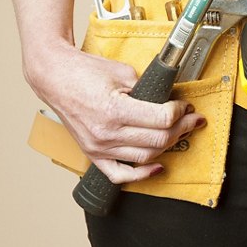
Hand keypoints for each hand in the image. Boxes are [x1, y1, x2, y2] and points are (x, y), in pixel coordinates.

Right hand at [26, 43, 205, 183]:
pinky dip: (141, 174)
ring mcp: (99, 147)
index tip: (186, 107)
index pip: (162, 119)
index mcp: (115, 110)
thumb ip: (147, 90)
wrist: (54, 78)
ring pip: (145, 157)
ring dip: (168, 146)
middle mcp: (107, 133)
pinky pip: (119, 174)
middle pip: (158, 139)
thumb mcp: (123, 73)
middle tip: (192, 119)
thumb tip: (170, 101)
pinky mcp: (93, 154)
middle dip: (182, 128)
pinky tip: (158, 166)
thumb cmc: (85, 71)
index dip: (180, 112)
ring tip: (179, 133)